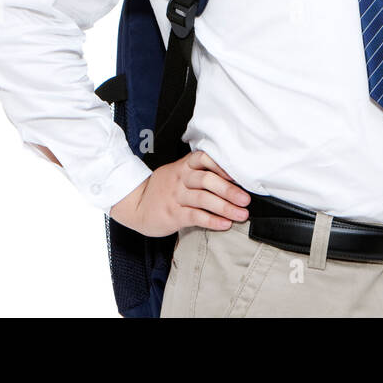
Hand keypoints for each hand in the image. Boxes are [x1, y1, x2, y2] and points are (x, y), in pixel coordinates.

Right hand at [109, 150, 250, 236]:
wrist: (135, 205)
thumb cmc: (164, 189)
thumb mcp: (178, 173)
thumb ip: (200, 172)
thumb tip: (234, 178)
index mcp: (184, 166)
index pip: (203, 158)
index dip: (221, 164)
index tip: (238, 173)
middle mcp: (180, 179)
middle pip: (207, 180)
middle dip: (229, 190)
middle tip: (246, 199)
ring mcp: (176, 197)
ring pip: (203, 200)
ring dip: (226, 207)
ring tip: (242, 214)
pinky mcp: (173, 214)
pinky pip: (195, 216)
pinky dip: (212, 221)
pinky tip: (225, 224)